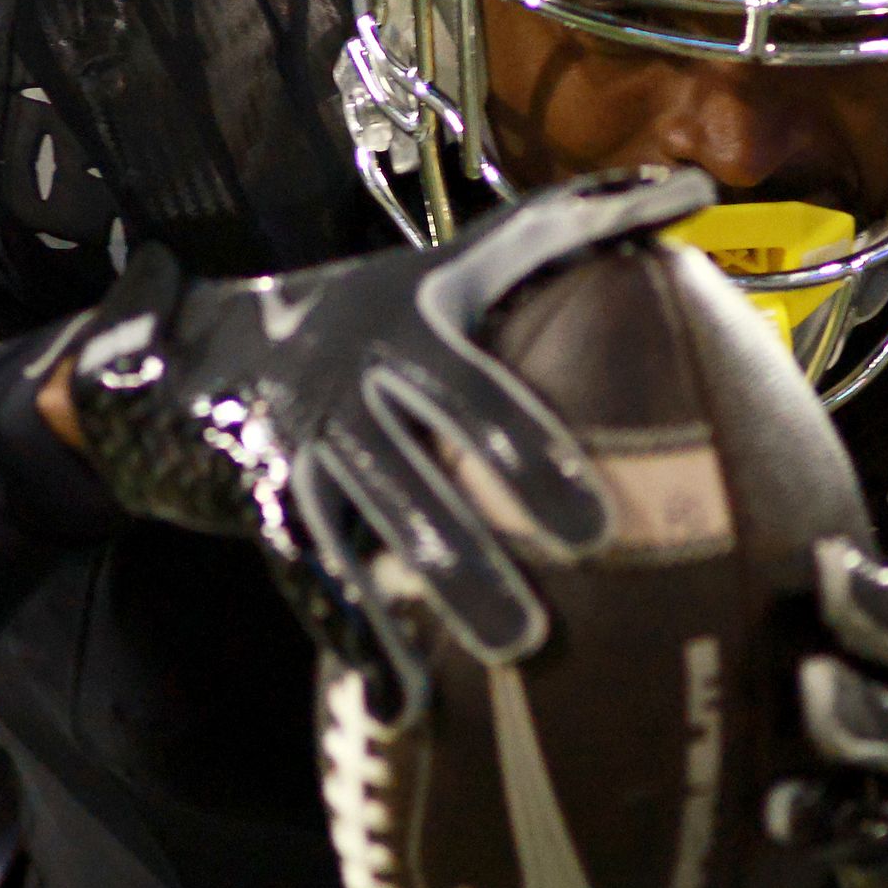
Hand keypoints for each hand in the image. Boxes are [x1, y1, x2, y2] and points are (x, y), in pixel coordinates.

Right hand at [61, 168, 712, 703]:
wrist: (196, 350)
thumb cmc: (366, 308)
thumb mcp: (454, 262)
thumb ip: (565, 228)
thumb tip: (691, 185)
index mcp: (404, 328)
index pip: (469, 392)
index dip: (527, 452)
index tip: (594, 520)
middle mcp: (349, 386)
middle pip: (420, 471)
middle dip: (488, 533)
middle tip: (562, 593)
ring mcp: (305, 448)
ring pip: (370, 532)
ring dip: (440, 593)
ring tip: (515, 650)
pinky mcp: (268, 504)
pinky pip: (314, 578)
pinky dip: (360, 639)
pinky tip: (405, 702)